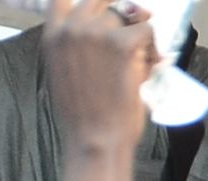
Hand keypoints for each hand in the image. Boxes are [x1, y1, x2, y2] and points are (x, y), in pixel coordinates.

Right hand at [46, 0, 160, 178]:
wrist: (95, 141)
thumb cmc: (84, 116)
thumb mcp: (65, 72)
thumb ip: (75, 45)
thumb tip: (100, 31)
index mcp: (53, 35)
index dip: (89, 5)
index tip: (105, 13)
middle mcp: (72, 28)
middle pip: (100, 0)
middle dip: (119, 15)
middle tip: (132, 36)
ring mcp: (96, 33)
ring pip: (126, 16)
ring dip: (137, 35)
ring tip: (142, 61)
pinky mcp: (122, 43)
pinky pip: (147, 29)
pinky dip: (153, 47)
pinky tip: (150, 66)